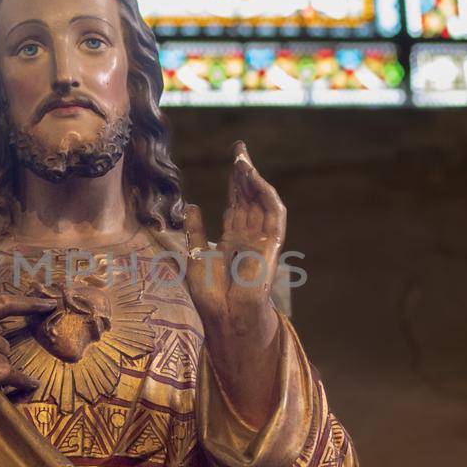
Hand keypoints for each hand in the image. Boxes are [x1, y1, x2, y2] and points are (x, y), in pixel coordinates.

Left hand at [183, 140, 284, 346]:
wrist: (226, 315)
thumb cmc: (210, 294)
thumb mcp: (195, 255)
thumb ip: (197, 231)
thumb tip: (192, 204)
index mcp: (232, 240)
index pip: (236, 204)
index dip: (234, 183)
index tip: (233, 160)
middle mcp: (249, 237)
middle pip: (249, 199)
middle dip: (245, 175)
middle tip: (239, 151)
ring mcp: (261, 240)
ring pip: (262, 203)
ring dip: (255, 181)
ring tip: (244, 161)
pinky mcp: (271, 245)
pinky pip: (274, 215)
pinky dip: (266, 195)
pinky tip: (255, 179)